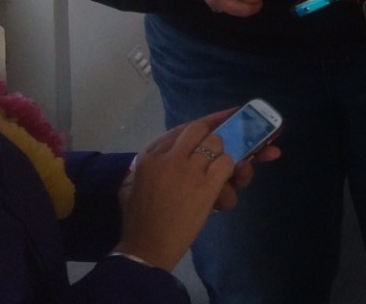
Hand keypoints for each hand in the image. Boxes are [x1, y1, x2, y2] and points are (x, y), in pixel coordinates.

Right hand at [115, 111, 241, 270]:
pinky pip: (228, 163)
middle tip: (221, 152)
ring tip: (223, 174)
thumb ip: (154, 163)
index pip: (184, 128)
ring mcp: (188, 170)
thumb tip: (181, 149)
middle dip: (216, 138)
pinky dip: (232, 171)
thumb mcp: (133, 184)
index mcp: (149, 155)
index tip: (228, 116)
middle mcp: (168, 157)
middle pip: (201, 131)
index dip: (210, 121)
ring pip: (218, 144)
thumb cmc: (139, 220)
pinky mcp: (206, 186)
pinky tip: (225, 183)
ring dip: (224, 157)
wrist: (145, 249)